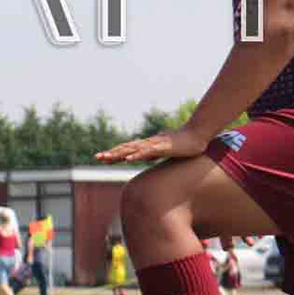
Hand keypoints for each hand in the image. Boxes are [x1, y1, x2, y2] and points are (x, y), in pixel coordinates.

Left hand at [94, 127, 210, 164]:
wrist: (197, 135)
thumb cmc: (182, 144)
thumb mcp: (164, 151)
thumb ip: (153, 153)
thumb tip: (143, 157)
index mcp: (147, 145)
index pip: (127, 149)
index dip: (114, 153)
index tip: (102, 158)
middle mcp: (148, 143)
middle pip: (126, 148)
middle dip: (111, 153)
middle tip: (96, 158)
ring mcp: (154, 144)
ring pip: (132, 149)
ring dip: (118, 153)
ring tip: (106, 157)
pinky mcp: (162, 147)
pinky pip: (147, 152)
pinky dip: (136, 155)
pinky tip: (128, 159)